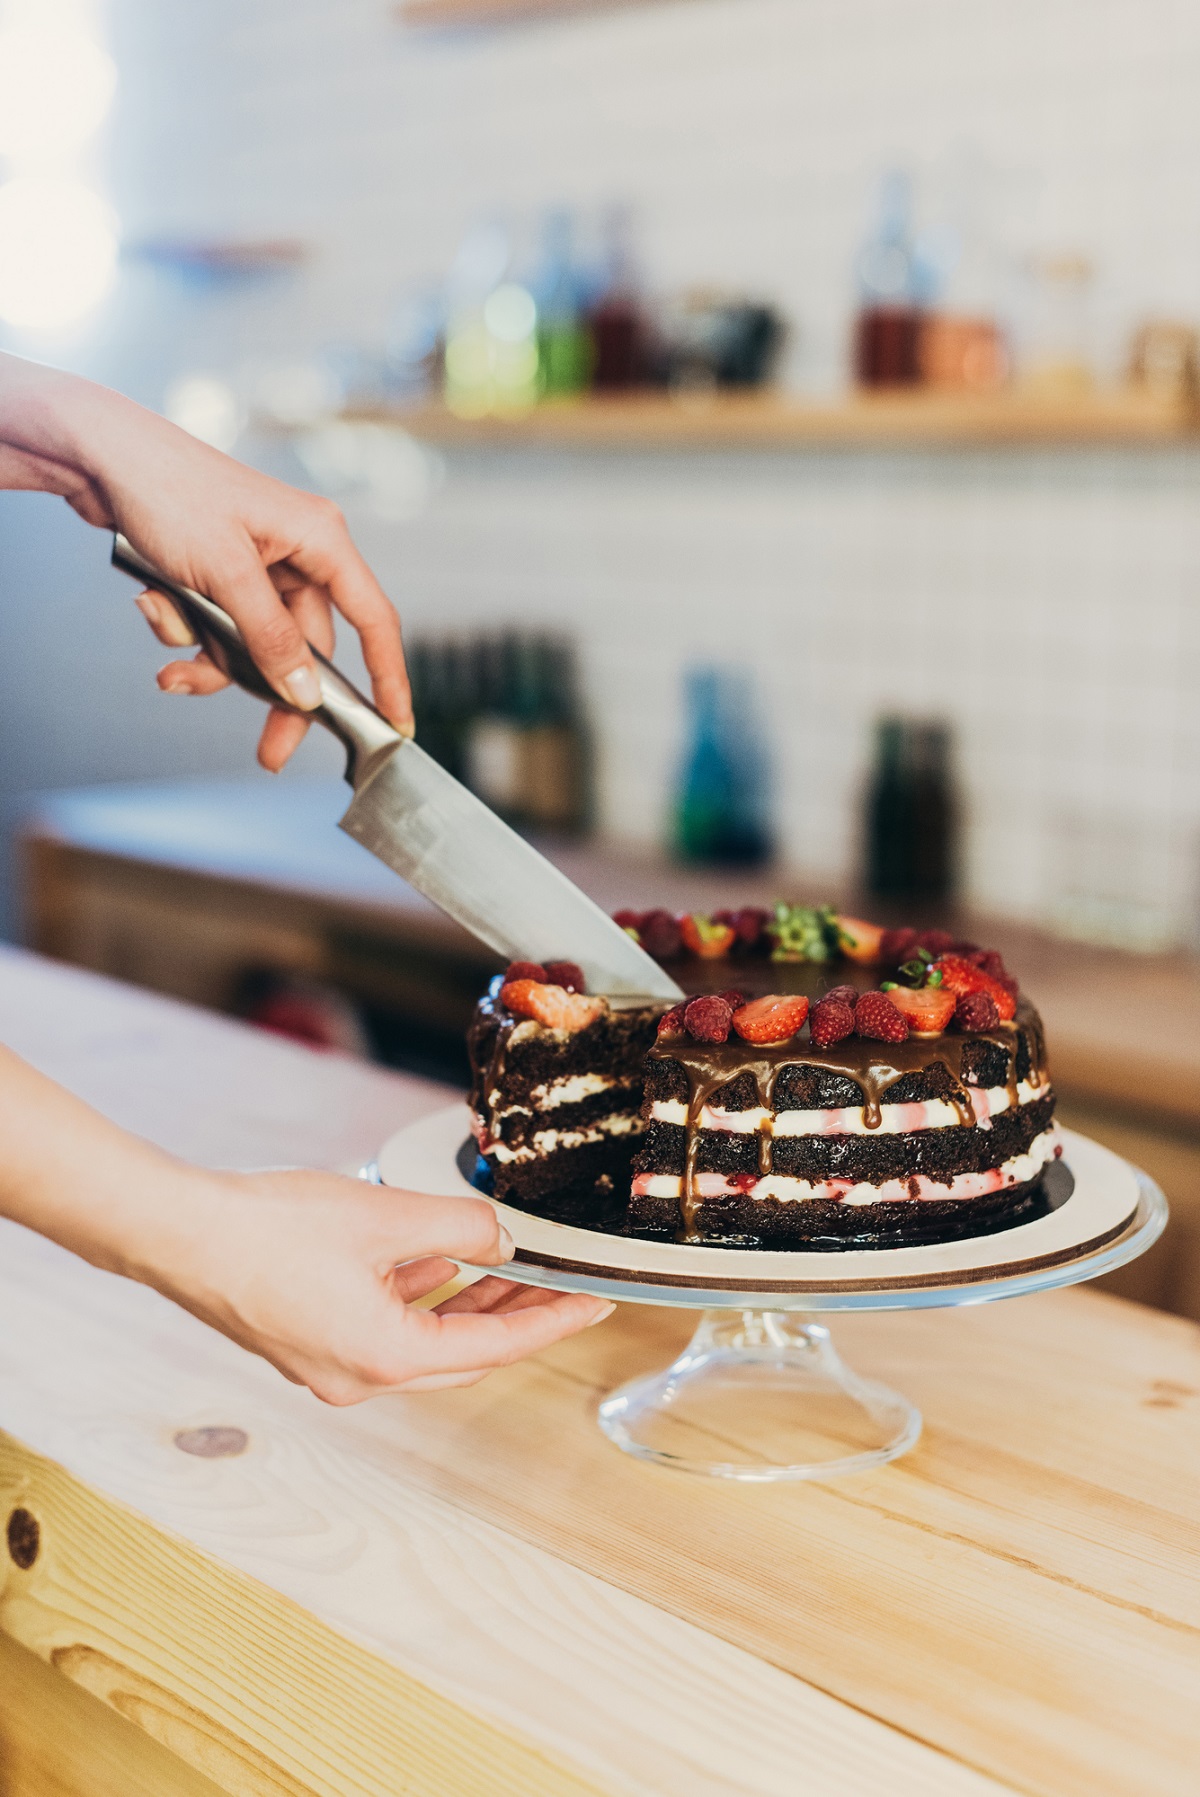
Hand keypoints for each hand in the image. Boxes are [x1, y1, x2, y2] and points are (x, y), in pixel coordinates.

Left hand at [0, 354, 412, 769]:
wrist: (95, 456)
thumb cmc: (166, 489)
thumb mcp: (225, 574)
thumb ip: (271, 639)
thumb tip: (305, 693)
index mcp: (319, 539)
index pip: (373, 620)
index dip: (389, 677)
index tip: (396, 726)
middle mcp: (296, 553)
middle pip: (305, 649)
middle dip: (271, 692)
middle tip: (269, 752)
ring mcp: (256, 564)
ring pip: (254, 645)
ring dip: (212, 660)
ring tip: (172, 665)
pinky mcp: (220, 572)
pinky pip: (220, 627)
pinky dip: (187, 631)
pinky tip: (153, 605)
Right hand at [157, 1167, 614, 1403]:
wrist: (180, 1233)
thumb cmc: (269, 1229)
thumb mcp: (385, 1217)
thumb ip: (459, 1227)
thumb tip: (501, 1240)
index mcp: (386, 1358)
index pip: (495, 1348)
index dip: (552, 1322)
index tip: (594, 1306)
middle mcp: (358, 1377)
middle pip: (461, 1354)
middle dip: (513, 1318)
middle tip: (559, 1287)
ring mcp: (326, 1364)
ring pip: (420, 1342)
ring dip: (465, 1307)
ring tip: (507, 1269)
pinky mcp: (304, 1340)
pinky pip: (381, 1328)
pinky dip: (417, 1299)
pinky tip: (436, 1263)